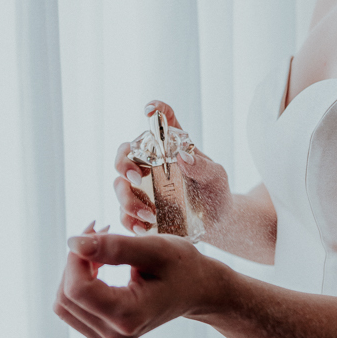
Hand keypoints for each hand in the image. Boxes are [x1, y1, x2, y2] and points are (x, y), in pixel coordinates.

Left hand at [53, 227, 220, 337]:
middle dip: (75, 260)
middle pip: (66, 297)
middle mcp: (116, 335)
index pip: (77, 289)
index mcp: (129, 316)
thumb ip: (114, 247)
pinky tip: (100, 266)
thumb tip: (73, 243)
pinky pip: (73, 309)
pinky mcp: (104, 336)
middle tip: (99, 232)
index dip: (76, 256)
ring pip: (64, 304)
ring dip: (75, 271)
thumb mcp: (154, 249)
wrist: (198, 290)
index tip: (95, 228)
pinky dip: (80, 283)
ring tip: (100, 248)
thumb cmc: (182, 267)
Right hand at [114, 100, 233, 236]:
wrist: (217, 222)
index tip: (150, 109)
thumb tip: (183, 157)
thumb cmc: (215, 192)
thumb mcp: (215, 176)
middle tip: (135, 177)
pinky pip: (123, 215)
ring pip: (119, 186)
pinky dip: (129, 221)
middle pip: (124, 154)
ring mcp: (142, 188)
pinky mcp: (139, 211)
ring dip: (128, 199)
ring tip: (150, 214)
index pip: (161, 120)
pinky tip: (144, 227)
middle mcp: (151, 164)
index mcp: (170, 147)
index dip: (155, 110)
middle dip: (122, 163)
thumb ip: (202, 166)